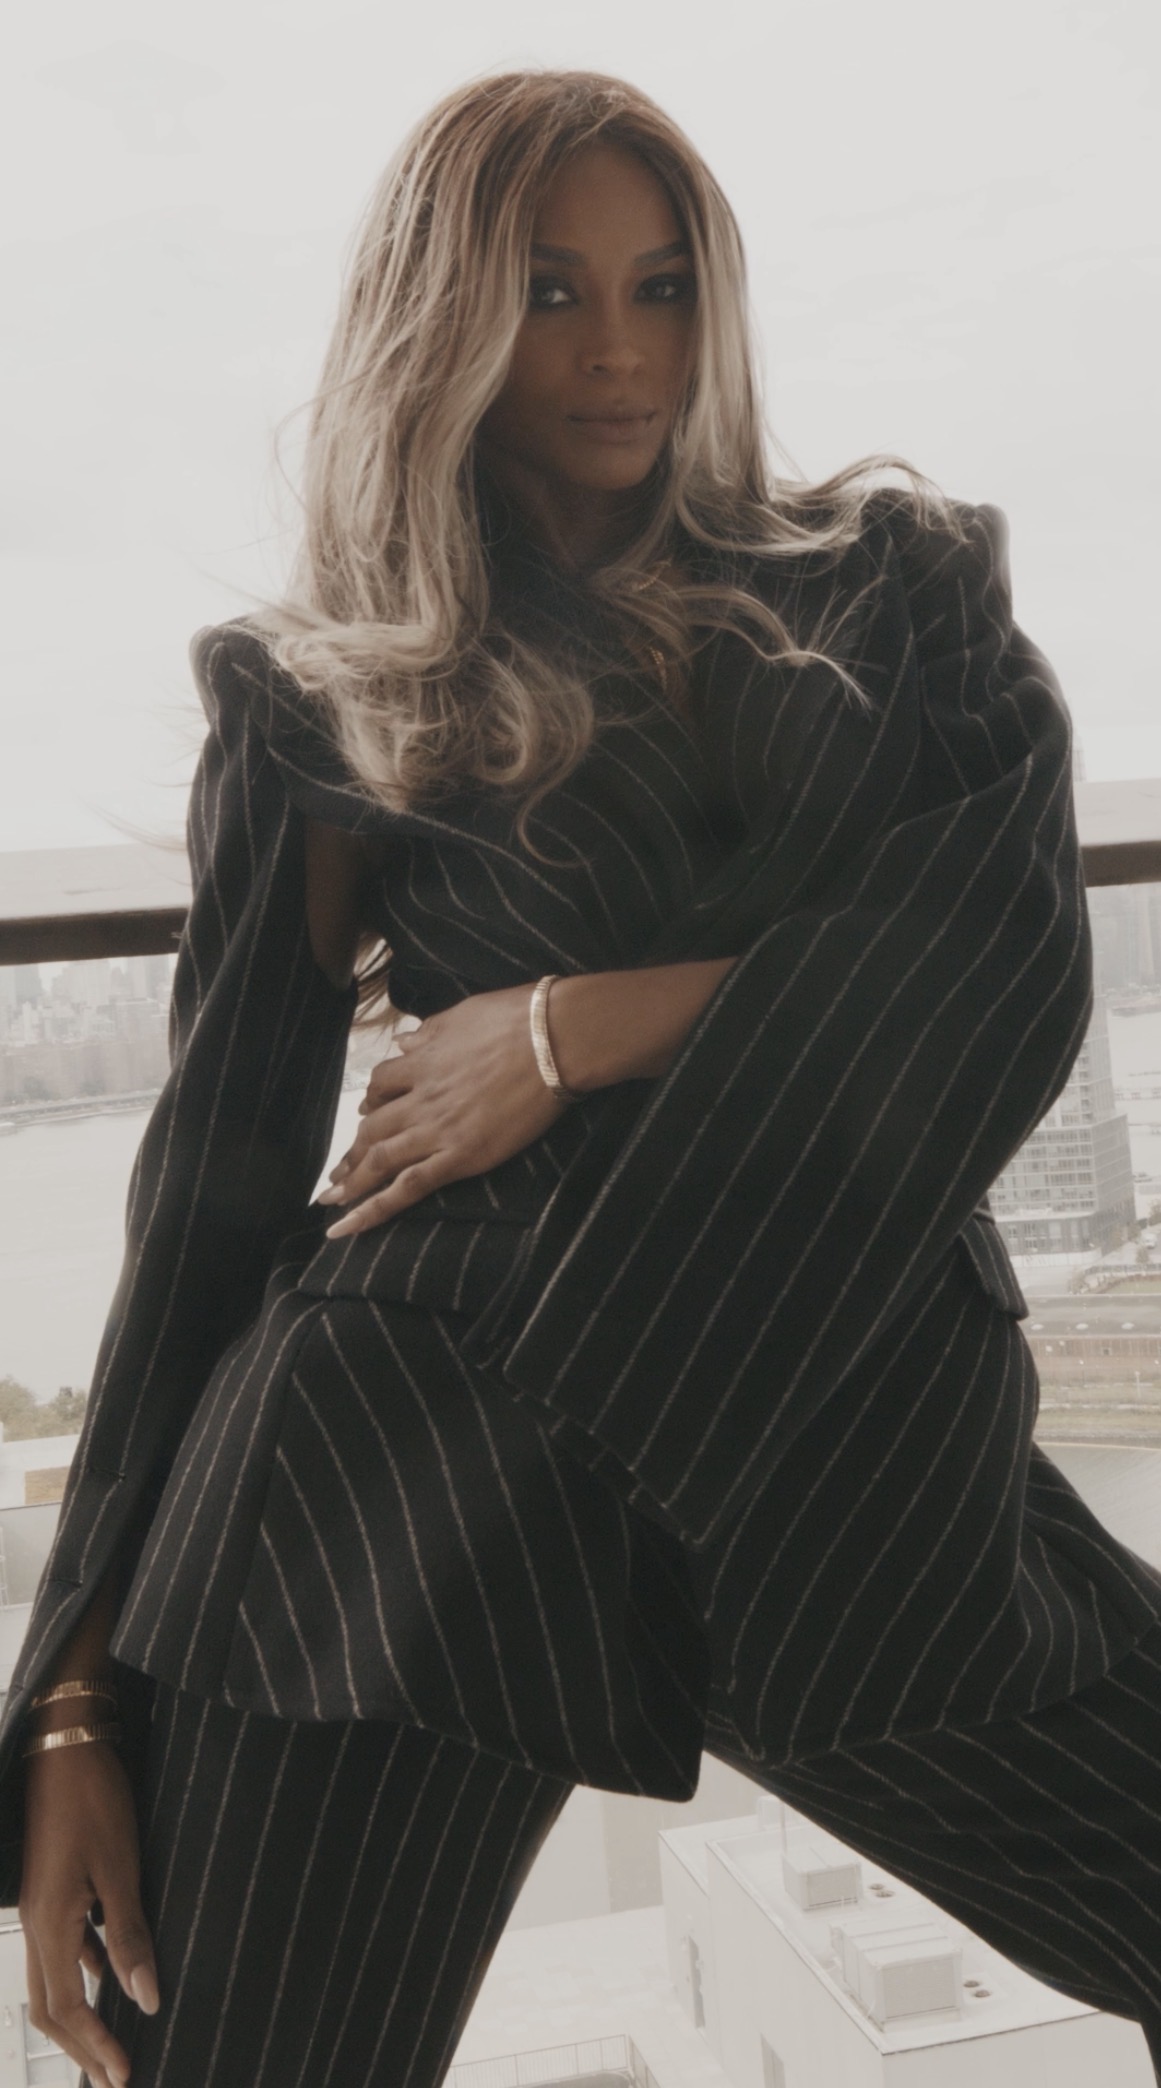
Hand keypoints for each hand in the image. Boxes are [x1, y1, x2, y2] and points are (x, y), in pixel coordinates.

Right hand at [20, 1741, 159, 2087]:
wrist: (67, 1743)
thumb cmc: (94, 1798)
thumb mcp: (121, 1868)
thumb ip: (130, 1935)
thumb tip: (144, 2001)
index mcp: (51, 1924)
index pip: (66, 2010)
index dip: (95, 2046)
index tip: (124, 2075)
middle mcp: (38, 1922)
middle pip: (49, 2007)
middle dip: (81, 2046)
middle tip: (114, 2078)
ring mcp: (43, 1904)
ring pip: (52, 1979)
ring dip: (81, 2015)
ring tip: (111, 2040)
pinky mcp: (53, 1886)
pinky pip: (63, 1946)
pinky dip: (84, 1973)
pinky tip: (109, 1975)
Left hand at [318, 983, 567, 1235]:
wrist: (552, 1041)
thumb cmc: (517, 1020)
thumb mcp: (463, 1015)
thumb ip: (430, 1032)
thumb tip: (405, 1041)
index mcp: (422, 1062)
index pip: (381, 1084)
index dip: (371, 1101)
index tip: (368, 1113)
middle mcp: (420, 1098)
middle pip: (372, 1128)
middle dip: (351, 1154)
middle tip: (338, 1173)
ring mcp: (437, 1129)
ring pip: (379, 1160)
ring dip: (352, 1182)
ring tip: (333, 1199)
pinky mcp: (459, 1156)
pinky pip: (407, 1187)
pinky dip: (373, 1210)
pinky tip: (348, 1226)